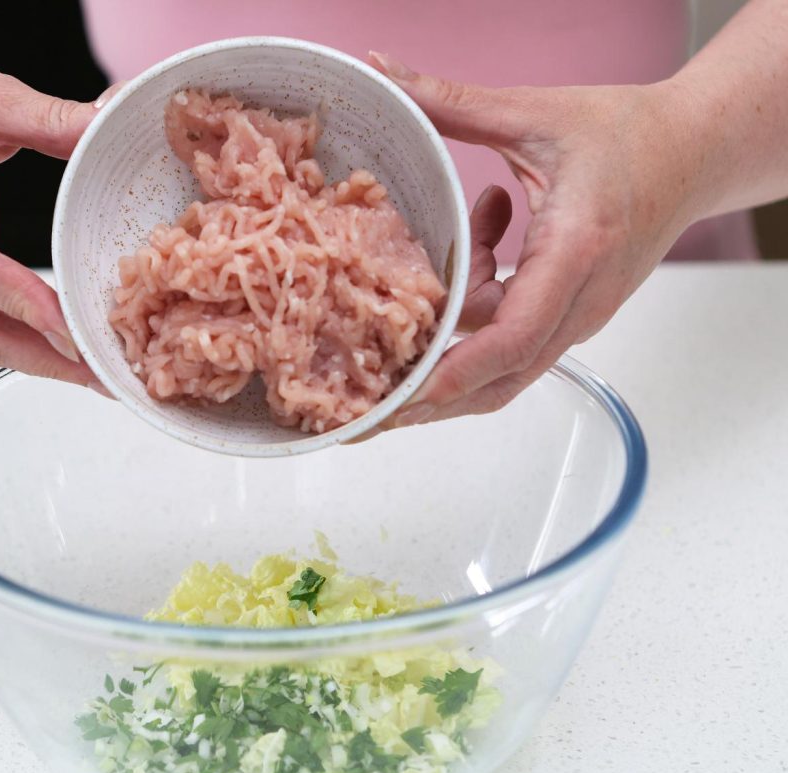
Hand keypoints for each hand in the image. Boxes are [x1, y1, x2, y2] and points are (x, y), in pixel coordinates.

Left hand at [368, 52, 702, 427]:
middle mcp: (582, 300)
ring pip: (505, 365)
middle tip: (374, 400)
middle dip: (434, 393)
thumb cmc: (631, 134)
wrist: (697, 151)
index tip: (403, 394)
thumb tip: (384, 73)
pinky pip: (514, 338)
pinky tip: (487, 241)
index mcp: (576, 251)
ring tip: (451, 260)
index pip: (510, 338)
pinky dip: (480, 309)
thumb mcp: (535, 115)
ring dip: (456, 333)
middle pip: (502, 378)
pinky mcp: (574, 316)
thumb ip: (453, 103)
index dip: (452, 373)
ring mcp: (580, 316)